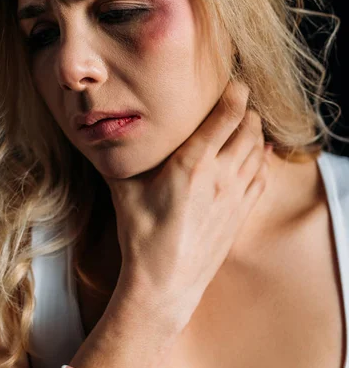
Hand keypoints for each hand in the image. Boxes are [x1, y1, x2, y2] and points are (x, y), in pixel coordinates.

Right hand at [105, 80, 271, 330]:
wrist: (164, 284)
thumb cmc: (141, 235)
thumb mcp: (124, 190)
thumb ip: (122, 157)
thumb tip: (104, 132)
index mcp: (192, 163)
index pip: (227, 115)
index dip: (235, 93)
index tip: (234, 83)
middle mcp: (220, 175)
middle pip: (249, 128)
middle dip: (246, 110)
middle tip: (235, 104)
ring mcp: (235, 195)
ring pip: (258, 150)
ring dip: (255, 132)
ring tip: (244, 124)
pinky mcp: (241, 213)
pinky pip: (262, 176)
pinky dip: (263, 159)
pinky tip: (259, 153)